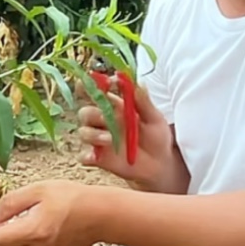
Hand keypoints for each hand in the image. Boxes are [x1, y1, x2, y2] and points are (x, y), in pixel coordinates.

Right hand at [76, 78, 187, 192]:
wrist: (161, 163)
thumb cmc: (156, 136)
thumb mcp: (154, 118)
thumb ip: (143, 101)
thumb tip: (136, 82)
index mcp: (113, 106)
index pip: (96, 91)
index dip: (95, 85)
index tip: (108, 84)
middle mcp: (102, 121)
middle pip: (85, 112)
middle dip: (93, 113)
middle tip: (107, 118)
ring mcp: (99, 140)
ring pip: (83, 132)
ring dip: (93, 134)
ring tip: (110, 139)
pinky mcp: (98, 158)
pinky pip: (83, 156)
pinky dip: (87, 156)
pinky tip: (96, 156)